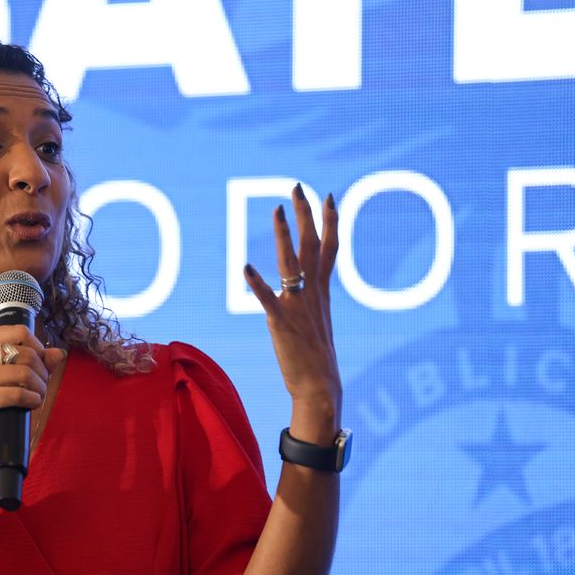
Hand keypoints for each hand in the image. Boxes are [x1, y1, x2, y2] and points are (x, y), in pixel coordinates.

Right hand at [0, 325, 66, 454]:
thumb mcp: (0, 373)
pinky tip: (32, 403)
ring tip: (38, 395)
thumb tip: (59, 353)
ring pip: (25, 374)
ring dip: (40, 387)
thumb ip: (30, 360)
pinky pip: (19, 394)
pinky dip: (32, 399)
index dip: (38, 347)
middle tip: (42, 384)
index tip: (42, 362)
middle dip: (42, 371)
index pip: (19, 332)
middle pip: (26, 354)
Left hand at [243, 184, 341, 443]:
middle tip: (299, 187)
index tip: (329, 196)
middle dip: (306, 214)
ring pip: (290, 263)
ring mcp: (298, 306)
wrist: (320, 387)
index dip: (330, 221)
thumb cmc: (318, 361)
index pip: (330, 248)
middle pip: (312, 245)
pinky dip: (256, 282)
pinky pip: (267, 298)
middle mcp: (313, 294)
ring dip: (283, 235)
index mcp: (323, 293)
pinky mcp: (281, 323)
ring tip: (276, 210)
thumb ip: (311, 302)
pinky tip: (245, 266)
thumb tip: (302, 291)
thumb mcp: (318, 323)